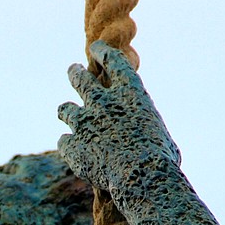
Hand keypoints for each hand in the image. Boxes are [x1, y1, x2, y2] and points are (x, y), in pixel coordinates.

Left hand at [58, 41, 179, 190]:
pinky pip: (63, 141)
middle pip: (80, 79)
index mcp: (130, 92)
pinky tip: (73, 150)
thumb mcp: (160, 133)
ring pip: (64, 109)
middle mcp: (102, 102)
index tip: (95, 48)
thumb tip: (144, 133)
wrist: (141, 177)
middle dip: (75, 72)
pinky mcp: (72, 145)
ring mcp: (84, 122)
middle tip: (73, 70)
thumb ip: (144, 125)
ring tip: (66, 111)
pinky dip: (68, 144)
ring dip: (66, 110)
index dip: (102, 52)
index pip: (112, 61)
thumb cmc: (160, 158)